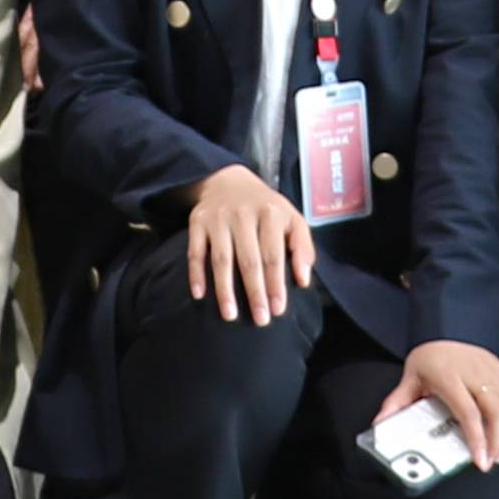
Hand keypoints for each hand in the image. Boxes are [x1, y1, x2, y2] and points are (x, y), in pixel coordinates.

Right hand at [180, 162, 314, 322]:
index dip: (276, 283)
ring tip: (230, 315)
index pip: (274, 254)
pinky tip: (199, 295)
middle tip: (260, 320)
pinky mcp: (197, 221)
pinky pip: (195, 251)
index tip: (278, 309)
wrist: (228, 179)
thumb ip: (302, 246)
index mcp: (270, 212)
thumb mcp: (291, 217)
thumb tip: (303, 280)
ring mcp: (218, 217)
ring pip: (221, 259)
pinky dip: (196, 273)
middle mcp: (243, 214)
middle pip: (249, 259)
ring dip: (225, 289)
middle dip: (255, 292)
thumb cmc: (265, 208)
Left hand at [398, 337, 498, 465]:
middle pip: (495, 412)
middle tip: (489, 462)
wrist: (445, 325)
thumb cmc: (429, 356)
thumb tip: (381, 424)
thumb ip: (397, 402)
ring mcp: (493, 371)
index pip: (468, 412)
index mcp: (450, 377)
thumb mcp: (410, 377)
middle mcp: (475, 374)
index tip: (480, 461)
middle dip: (497, 442)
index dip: (477, 438)